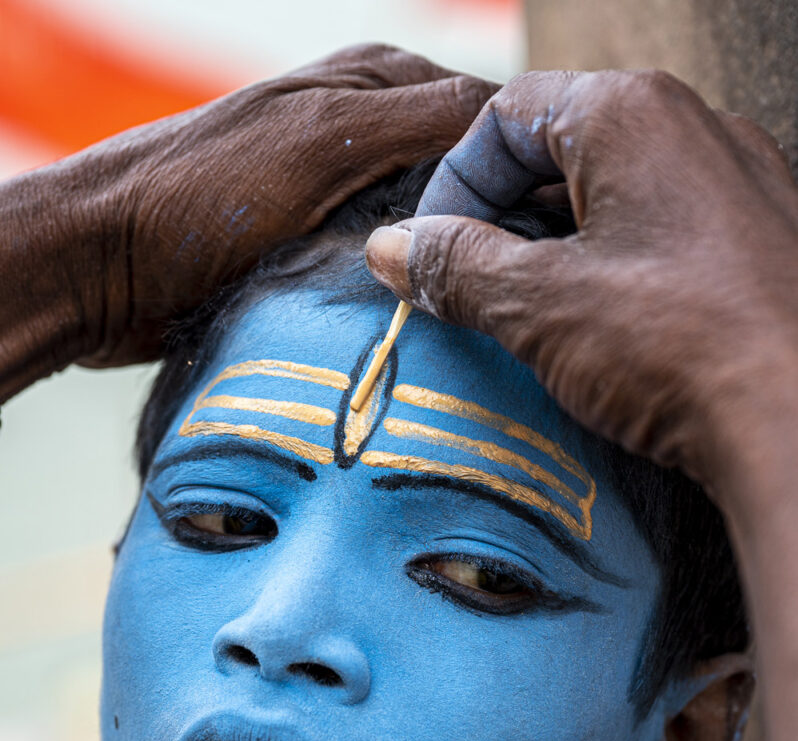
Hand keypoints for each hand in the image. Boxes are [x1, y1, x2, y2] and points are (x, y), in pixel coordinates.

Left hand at [0, 44, 494, 398]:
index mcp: (376, 84)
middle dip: (496, 226)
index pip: (490, 118)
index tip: (559, 233)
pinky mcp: (324, 254)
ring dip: (454, 267)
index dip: (527, 172)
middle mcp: (367, 132)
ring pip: (435, 230)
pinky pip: (394, 271)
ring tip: (486, 310)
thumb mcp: (323, 138)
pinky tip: (433, 325)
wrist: (105, 266)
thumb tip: (515, 119)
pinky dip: (413, 294)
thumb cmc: (199, 196)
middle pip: (469, 179)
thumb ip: (419, 119)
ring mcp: (345, 196)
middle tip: (525, 282)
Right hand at [366, 69, 797, 494]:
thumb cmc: (677, 347)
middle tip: (468, 287)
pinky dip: (615, 270)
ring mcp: (739, 186)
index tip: (429, 248)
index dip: (453, 182)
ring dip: (556, 249)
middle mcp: (696, 130)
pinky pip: (667, 236)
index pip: (508, 115)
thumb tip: (395, 250)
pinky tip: (599, 333)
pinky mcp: (761, 245)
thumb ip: (458, 268)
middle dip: (502, 218)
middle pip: (564, 151)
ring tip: (526, 318)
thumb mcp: (540, 306)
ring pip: (617, 197)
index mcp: (633, 114)